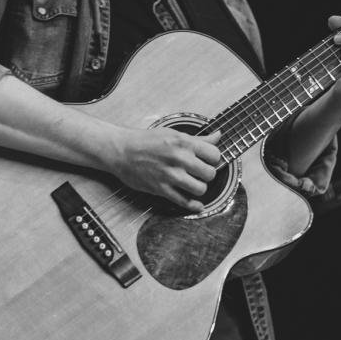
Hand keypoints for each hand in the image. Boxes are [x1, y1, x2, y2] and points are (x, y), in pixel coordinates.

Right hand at [106, 127, 221, 212]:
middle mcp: (179, 158)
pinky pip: (184, 201)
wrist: (122, 150)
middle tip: (201, 173)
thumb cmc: (146, 140)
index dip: (214, 158)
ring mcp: (170, 175)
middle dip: (208, 174)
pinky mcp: (161, 189)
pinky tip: (197, 204)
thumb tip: (218, 136)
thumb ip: (198, 139)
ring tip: (194, 184)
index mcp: (184, 142)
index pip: (214, 154)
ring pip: (200, 189)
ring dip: (200, 188)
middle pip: (210, 173)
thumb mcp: (173, 133)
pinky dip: (193, 205)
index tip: (209, 160)